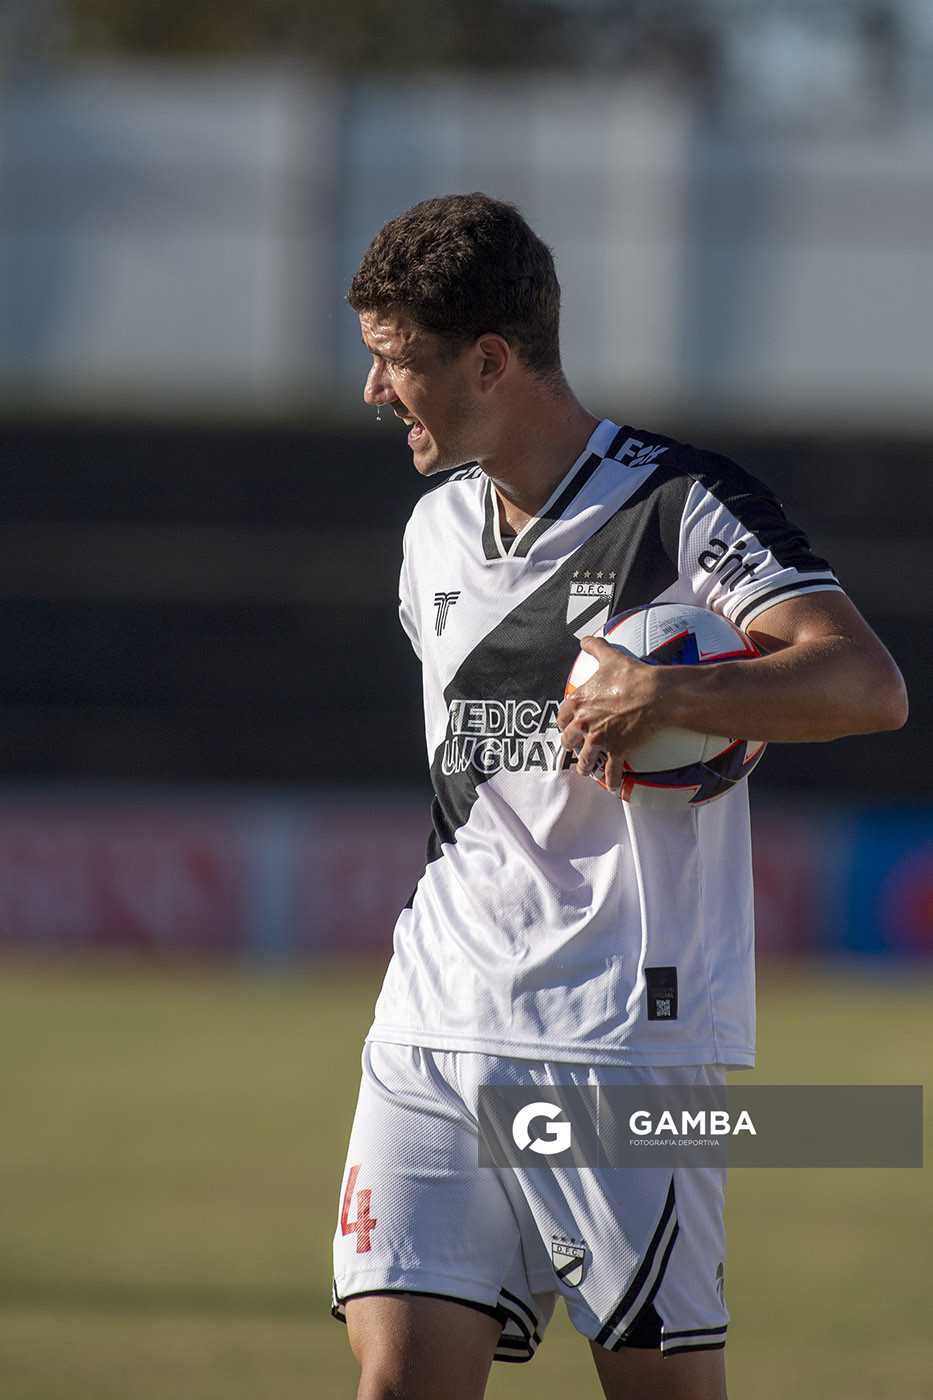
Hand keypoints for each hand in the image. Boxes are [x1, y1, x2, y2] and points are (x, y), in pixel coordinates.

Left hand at [558, 636, 668, 792]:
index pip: (561, 716)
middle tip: (575, 748)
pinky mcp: (617, 751)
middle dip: (570, 745)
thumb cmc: (633, 674)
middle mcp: (584, 723)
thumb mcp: (611, 657)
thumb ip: (595, 647)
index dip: (563, 722)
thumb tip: (585, 638)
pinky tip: (613, 787)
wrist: (656, 694)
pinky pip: (611, 772)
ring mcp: (600, 739)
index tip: (567, 725)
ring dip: (585, 767)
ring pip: (585, 761)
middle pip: (569, 740)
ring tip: (588, 771)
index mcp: (579, 702)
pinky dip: (612, 782)